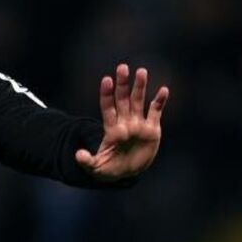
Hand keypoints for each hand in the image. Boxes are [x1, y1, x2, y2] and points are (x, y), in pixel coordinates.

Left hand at [75, 63, 169, 181]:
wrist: (128, 173)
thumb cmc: (110, 169)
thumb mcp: (96, 168)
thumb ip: (87, 161)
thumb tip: (78, 155)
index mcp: (111, 130)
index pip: (107, 108)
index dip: (107, 94)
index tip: (106, 79)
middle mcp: (125, 123)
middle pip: (123, 99)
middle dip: (123, 84)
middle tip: (122, 67)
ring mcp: (138, 124)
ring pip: (139, 101)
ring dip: (140, 87)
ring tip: (141, 71)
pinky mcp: (152, 129)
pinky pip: (156, 112)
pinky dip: (160, 101)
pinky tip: (164, 90)